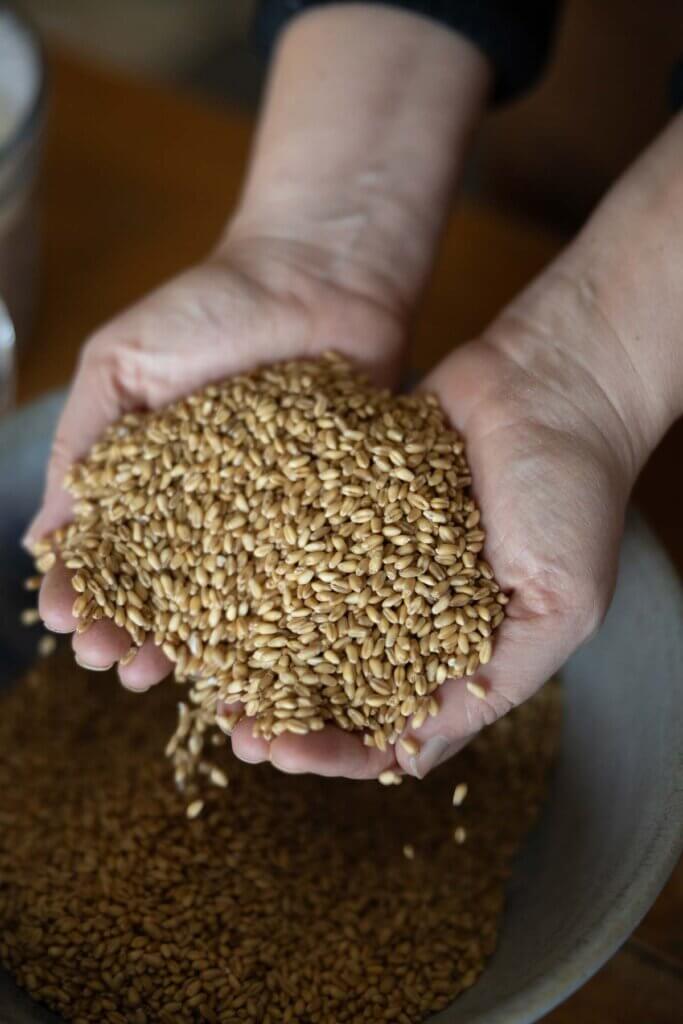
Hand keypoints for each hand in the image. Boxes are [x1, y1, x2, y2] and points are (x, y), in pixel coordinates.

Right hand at [27, 234, 403, 704]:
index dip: (90, 593)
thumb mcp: (123, 364)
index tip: (74, 625)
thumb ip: (83, 445)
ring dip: (203, 645)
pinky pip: (309, 576)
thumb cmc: (209, 305)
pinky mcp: (331, 516)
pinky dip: (289, 619)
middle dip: (140, 633)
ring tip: (178, 677)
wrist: (318, 274)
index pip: (111, 553)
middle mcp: (209, 514)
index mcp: (151, 484)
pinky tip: (269, 656)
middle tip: (124, 667)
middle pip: (170, 593)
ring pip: (236, 602)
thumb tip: (43, 538)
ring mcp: (272, 520)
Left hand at [260, 263, 663, 779]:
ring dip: (256, 647)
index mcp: (456, 651)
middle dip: (281, 707)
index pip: (387, 722)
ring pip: (303, 615)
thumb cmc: (574, 496)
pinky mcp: (347, 504)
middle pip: (333, 677)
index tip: (284, 754)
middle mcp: (406, 611)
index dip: (334, 748)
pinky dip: (261, 567)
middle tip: (231, 724)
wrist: (549, 383)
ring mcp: (372, 558)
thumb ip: (494, 685)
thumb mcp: (559, 608)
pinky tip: (216, 584)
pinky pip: (298, 542)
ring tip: (206, 668)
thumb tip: (409, 758)